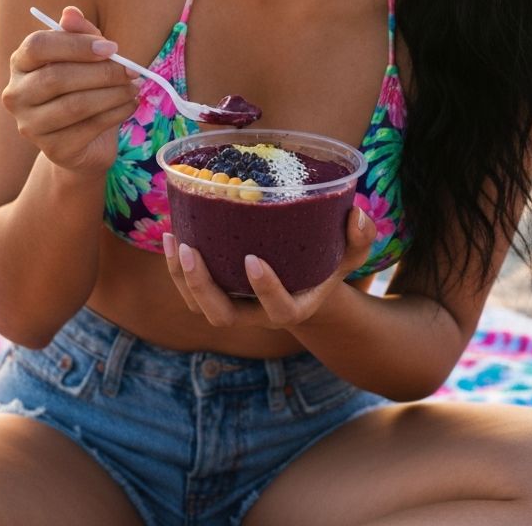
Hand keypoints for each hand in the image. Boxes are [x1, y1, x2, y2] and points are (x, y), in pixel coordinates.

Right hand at [1, 6, 139, 173]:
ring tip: (134, 87)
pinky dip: (116, 114)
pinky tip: (130, 105)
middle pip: (57, 78)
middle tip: (132, 70)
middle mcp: (16, 95)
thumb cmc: (84, 86)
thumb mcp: (86, 55)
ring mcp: (30, 126)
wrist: (85, 140)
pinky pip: (88, 128)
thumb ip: (80, 33)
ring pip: (75, 105)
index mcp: (20, 63)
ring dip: (113, 94)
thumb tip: (70, 12)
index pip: (37, 46)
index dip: (77, 45)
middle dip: (102, 72)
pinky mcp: (52, 150)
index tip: (112, 48)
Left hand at [162, 206, 376, 329]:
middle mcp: (258, 315)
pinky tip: (172, 234)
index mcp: (294, 308)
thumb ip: (359, 238)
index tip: (253, 260)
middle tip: (191, 252)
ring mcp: (233, 307)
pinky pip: (188, 291)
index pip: (280, 311)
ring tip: (175, 240)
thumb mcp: (348, 253)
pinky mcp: (215, 294)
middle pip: (223, 317)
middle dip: (203, 288)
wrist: (301, 283)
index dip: (266, 290)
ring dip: (181, 278)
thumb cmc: (325, 262)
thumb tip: (358, 214)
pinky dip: (174, 268)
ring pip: (199, 306)